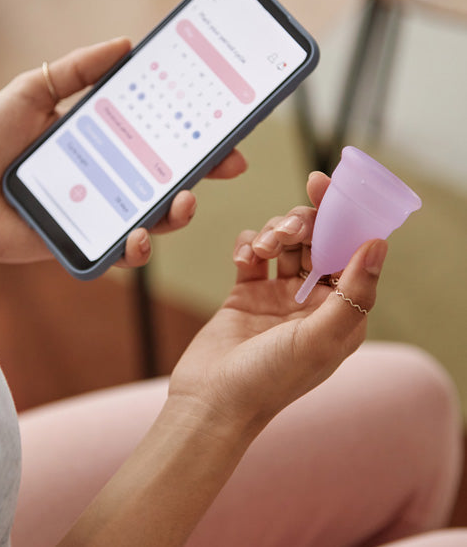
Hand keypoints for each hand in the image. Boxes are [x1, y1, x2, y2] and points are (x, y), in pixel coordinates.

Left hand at [0, 38, 246, 265]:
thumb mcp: (31, 92)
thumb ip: (75, 71)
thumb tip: (126, 44)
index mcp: (102, 140)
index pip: (158, 134)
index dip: (193, 130)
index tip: (224, 122)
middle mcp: (108, 176)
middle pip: (168, 176)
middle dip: (205, 172)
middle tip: (230, 163)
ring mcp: (100, 212)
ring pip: (154, 218)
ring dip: (178, 213)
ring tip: (183, 202)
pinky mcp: (85, 243)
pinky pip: (121, 251)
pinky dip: (136, 248)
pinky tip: (136, 237)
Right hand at [168, 171, 387, 434]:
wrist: (210, 401)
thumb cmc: (268, 381)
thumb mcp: (320, 339)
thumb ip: (353, 292)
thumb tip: (378, 244)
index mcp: (339, 313)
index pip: (349, 254)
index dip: (342, 219)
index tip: (325, 186)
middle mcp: (311, 302)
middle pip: (315, 242)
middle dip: (301, 227)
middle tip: (286, 231)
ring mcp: (277, 296)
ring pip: (282, 243)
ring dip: (272, 235)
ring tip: (259, 252)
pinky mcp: (245, 292)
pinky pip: (251, 252)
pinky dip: (247, 246)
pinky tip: (242, 259)